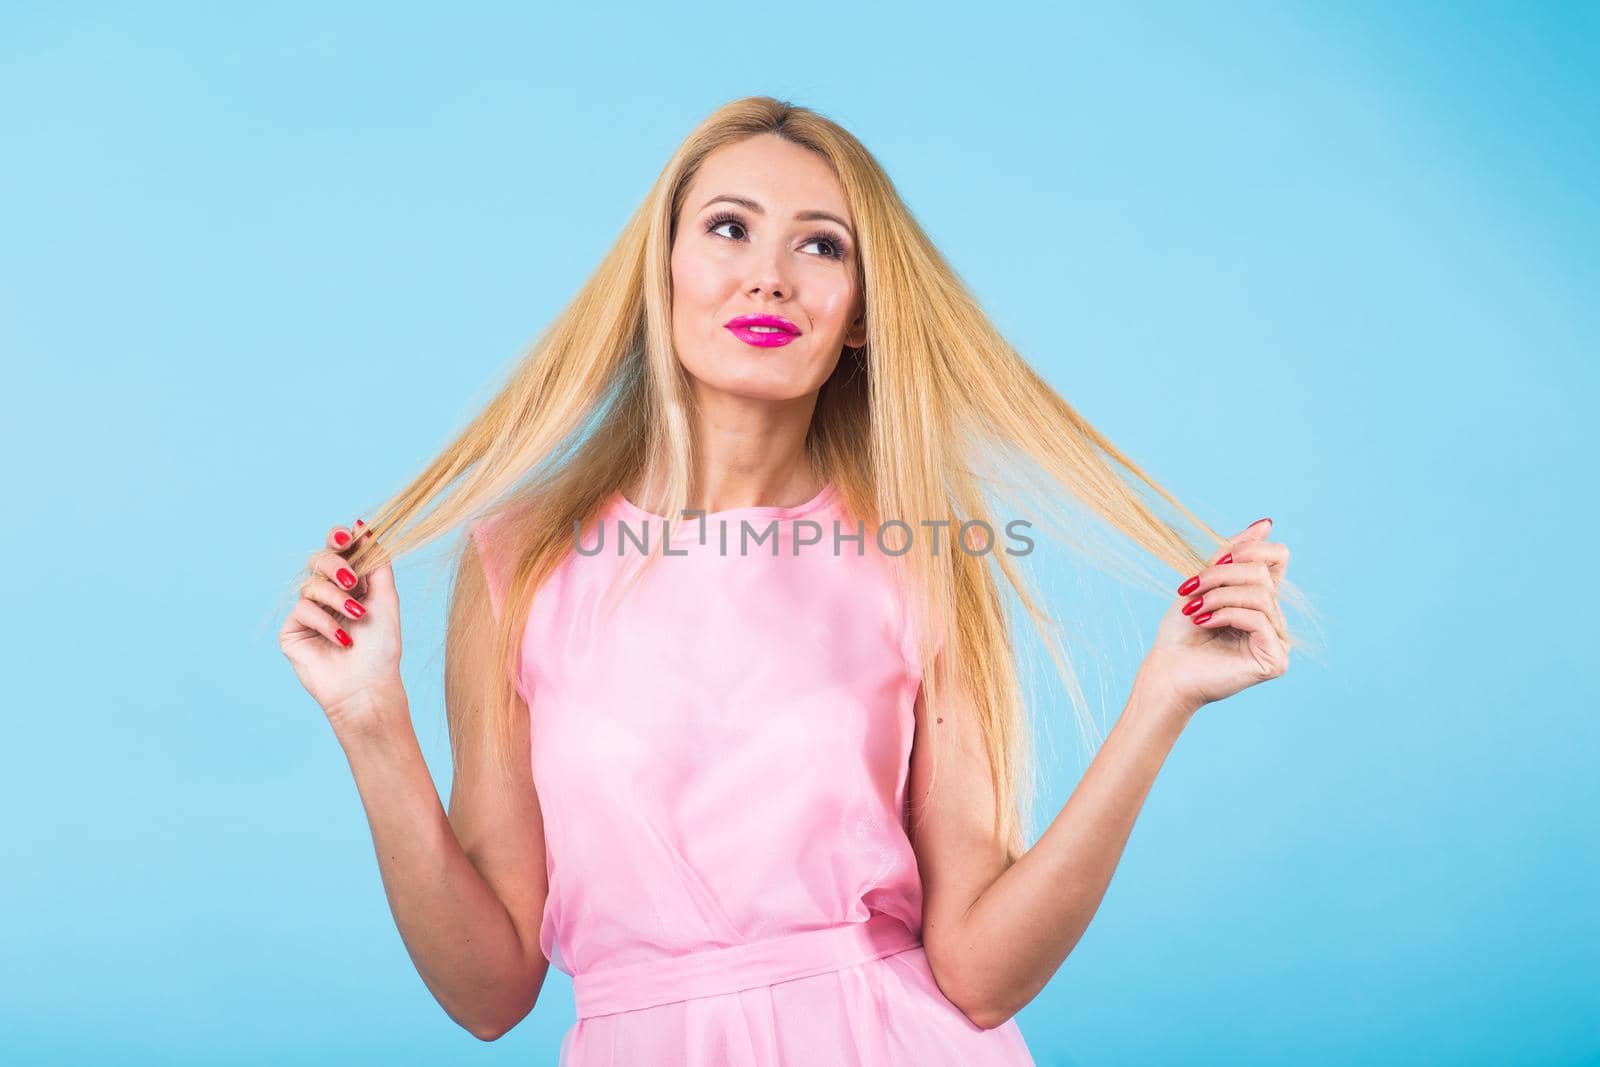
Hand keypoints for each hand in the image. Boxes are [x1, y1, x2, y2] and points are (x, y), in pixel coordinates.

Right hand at [278, 519, 403, 733]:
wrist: (368, 687)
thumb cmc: (382, 647)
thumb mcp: (386, 599)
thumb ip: (377, 564)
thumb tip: (365, 527)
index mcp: (352, 585)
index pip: (340, 552)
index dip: (339, 539)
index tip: (348, 537)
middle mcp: (328, 595)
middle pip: (319, 560)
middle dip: (334, 564)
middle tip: (351, 579)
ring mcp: (309, 612)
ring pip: (311, 584)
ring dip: (336, 599)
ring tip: (358, 617)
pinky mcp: (293, 630)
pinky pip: (302, 609)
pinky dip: (325, 621)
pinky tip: (342, 639)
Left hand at [1139, 517, 1290, 713]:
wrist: (1166, 670)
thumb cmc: (1181, 631)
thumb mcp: (1204, 582)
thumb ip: (1233, 554)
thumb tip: (1266, 522)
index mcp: (1260, 599)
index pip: (1276, 557)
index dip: (1249, 549)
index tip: (1218, 557)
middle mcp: (1274, 619)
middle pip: (1262, 574)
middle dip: (1221, 575)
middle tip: (1190, 589)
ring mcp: (1277, 641)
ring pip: (1260, 595)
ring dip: (1219, 596)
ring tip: (1194, 609)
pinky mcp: (1275, 660)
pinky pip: (1259, 619)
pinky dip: (1227, 614)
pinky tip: (1205, 623)